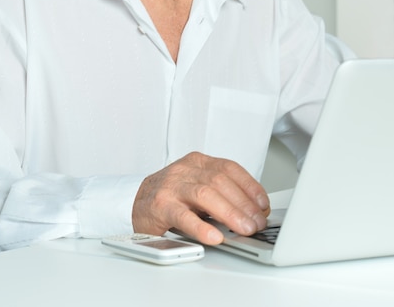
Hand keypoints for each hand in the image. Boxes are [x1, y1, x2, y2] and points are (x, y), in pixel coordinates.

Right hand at [132, 152, 269, 244]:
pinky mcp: (160, 206)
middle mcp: (185, 170)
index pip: (229, 168)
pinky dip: (201, 227)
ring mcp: (172, 186)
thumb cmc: (171, 196)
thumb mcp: (196, 186)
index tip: (263, 204)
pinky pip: (183, 216)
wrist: (135, 202)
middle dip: (243, 203)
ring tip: (243, 229)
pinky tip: (214, 236)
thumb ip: (220, 193)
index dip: (249, 186)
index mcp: (198, 162)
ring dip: (229, 213)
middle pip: (220, 181)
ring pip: (205, 194)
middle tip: (257, 223)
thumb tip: (252, 211)